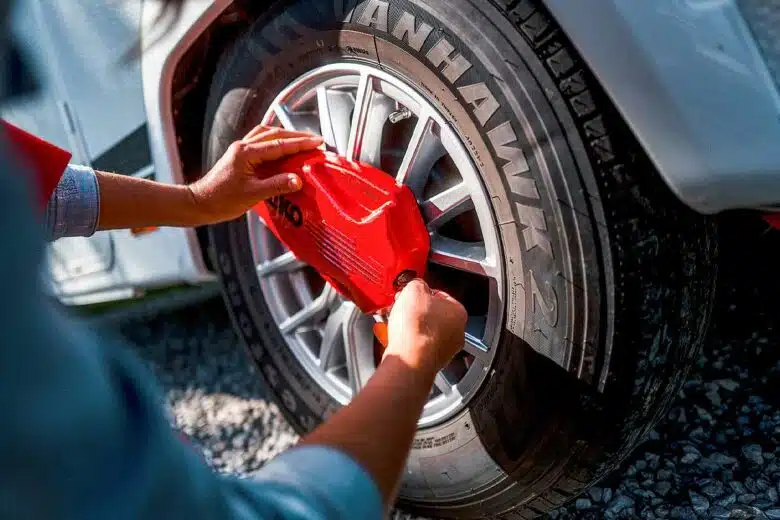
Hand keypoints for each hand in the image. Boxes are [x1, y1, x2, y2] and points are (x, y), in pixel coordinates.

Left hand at [187, 125, 323, 224]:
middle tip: (315, 140)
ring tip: (302, 140)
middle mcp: (243, 146)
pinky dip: (274, 140)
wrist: (201, 203)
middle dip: (297, 136)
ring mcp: (240, 150)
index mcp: (246, 153)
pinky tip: (282, 146)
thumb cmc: (222, 200)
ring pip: (266, 134)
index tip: (317, 142)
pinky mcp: (240, 156)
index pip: (279, 145)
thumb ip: (276, 185)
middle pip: (274, 134)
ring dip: (286, 135)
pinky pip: (260, 141)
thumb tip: (297, 180)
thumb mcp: (252, 195)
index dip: (300, 144)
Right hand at [384, 279, 466, 375]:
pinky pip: (416, 347)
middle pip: (433, 315)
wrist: (409, 359)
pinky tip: (393, 337)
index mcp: (458, 312)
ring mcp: (444, 350)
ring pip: (424, 332)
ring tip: (394, 322)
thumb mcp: (414, 289)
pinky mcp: (430, 362)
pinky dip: (405, 342)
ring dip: (409, 327)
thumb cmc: (417, 328)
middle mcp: (455, 332)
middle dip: (415, 310)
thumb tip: (416, 286)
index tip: (412, 293)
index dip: (423, 292)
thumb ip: (417, 284)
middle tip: (401, 307)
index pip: (441, 295)